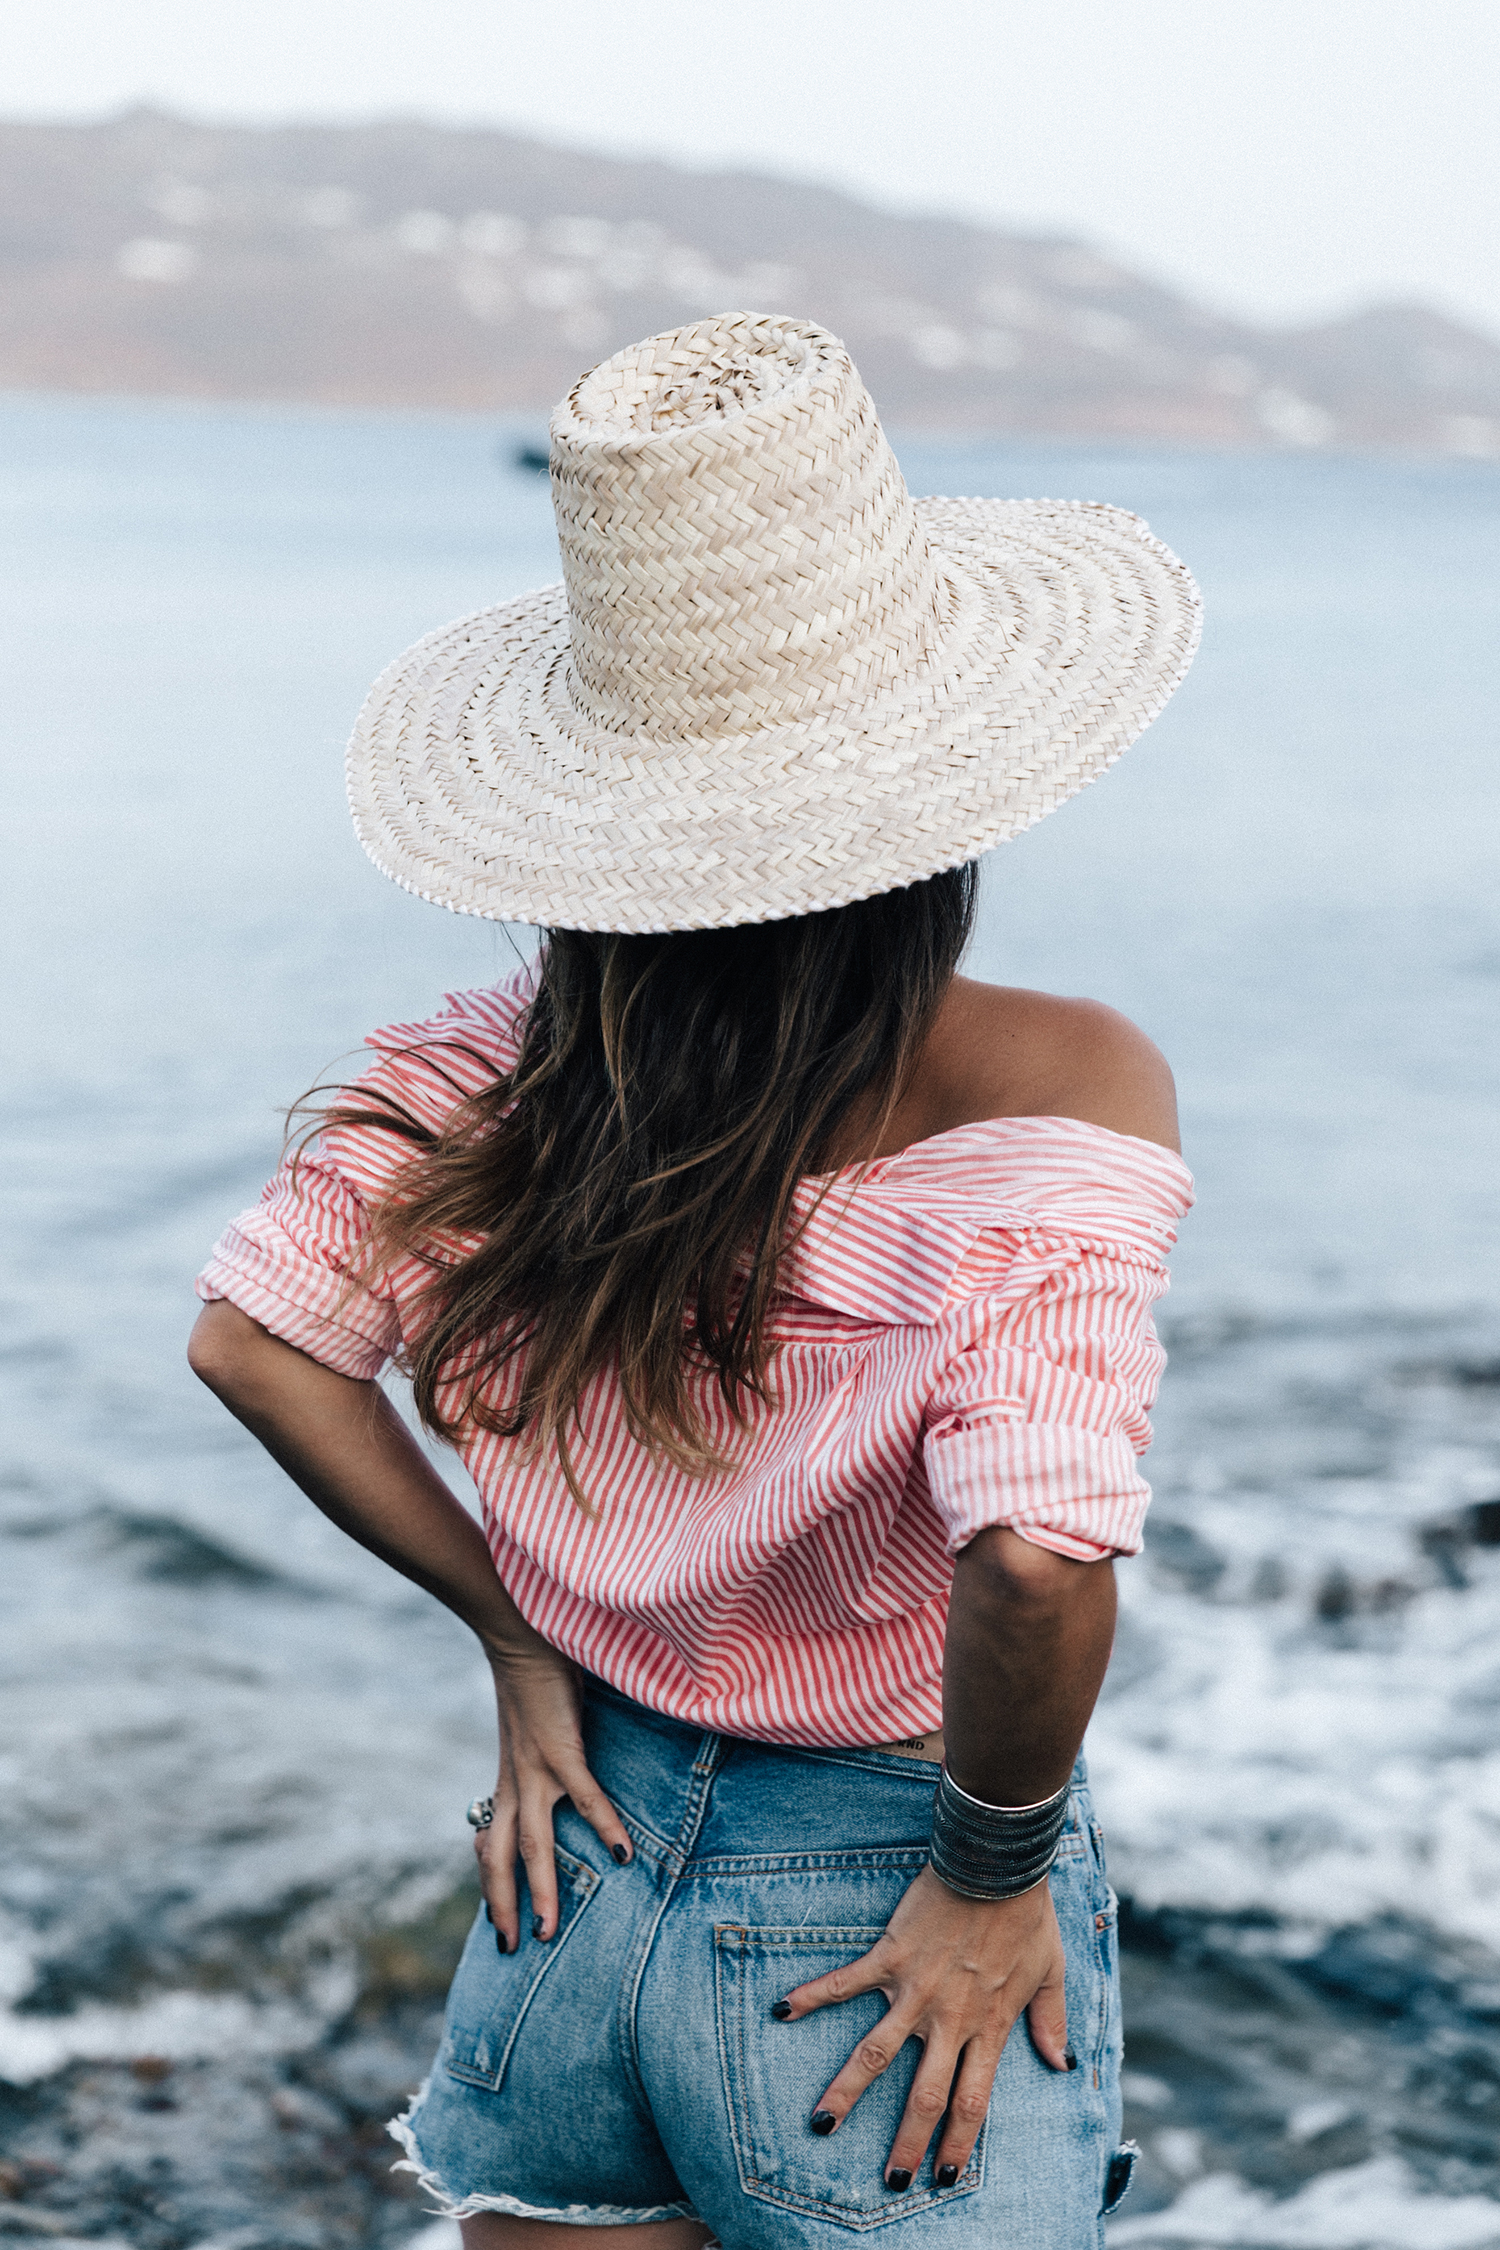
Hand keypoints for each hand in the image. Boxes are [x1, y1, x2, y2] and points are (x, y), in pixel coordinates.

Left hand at [473, 1638, 632, 1950]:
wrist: (521, 1633)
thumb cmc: (536, 1677)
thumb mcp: (530, 1728)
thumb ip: (540, 1754)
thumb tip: (559, 1768)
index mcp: (508, 1779)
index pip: (489, 1840)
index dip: (490, 1881)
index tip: (494, 1918)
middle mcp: (514, 1782)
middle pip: (500, 1857)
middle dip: (504, 1905)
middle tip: (512, 1948)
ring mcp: (534, 1768)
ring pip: (532, 1844)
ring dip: (539, 1889)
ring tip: (547, 1929)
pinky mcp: (560, 1748)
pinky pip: (586, 1798)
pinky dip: (605, 1826)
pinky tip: (625, 1855)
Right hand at [774, 1865, 1070, 2186]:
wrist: (996, 1864)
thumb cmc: (1026, 1914)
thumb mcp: (1051, 1970)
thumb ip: (1051, 2021)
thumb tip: (1062, 2064)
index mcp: (988, 2026)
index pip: (972, 2101)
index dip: (959, 2142)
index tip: (945, 2175)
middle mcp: (948, 2019)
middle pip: (924, 2095)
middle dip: (906, 2142)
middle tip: (890, 2181)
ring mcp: (916, 1990)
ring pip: (876, 2054)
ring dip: (847, 2092)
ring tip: (821, 2125)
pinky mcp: (891, 1956)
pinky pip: (846, 1983)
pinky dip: (813, 1996)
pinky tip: (782, 2011)